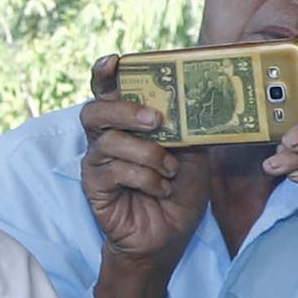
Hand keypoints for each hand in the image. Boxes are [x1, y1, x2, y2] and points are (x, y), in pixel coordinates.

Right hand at [75, 54, 213, 297]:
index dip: (105, 73)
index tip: (115, 61)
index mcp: (127, 124)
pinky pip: (114, 171)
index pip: (108, 91)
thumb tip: (202, 97)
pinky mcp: (94, 186)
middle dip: (124, 109)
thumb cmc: (178, 191)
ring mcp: (97, 163)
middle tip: (155, 119)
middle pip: (96, 110)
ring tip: (170, 170)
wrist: (168, 237)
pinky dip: (144, 178)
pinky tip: (160, 189)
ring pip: (109, 141)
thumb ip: (188, 126)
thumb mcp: (194, 152)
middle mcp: (106, 138)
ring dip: (147, 153)